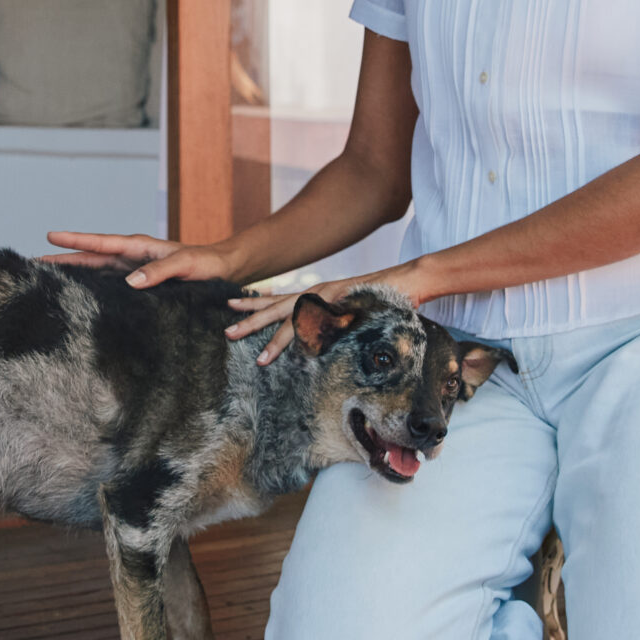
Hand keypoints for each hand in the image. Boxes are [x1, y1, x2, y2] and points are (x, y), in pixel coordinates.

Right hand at [42, 232, 234, 287]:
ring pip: (95, 269)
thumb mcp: (184, 266)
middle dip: (62, 257)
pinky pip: (107, 282)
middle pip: (90, 256)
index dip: (75, 240)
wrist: (221, 270)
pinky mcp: (137, 283)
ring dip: (73, 271)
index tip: (50, 236)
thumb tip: (130, 282)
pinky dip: (90, 284)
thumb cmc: (205, 265)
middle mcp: (131, 257)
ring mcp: (132, 269)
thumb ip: (159, 272)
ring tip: (47, 275)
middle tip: (34, 260)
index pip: (100, 242)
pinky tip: (77, 292)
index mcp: (138, 247)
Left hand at [225, 261, 434, 364]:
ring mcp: (334, 298)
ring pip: (298, 320)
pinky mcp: (349, 307)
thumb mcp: (349, 309)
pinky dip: (312, 338)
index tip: (231, 306)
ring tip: (260, 358)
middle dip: (252, 321)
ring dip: (277, 341)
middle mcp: (320, 293)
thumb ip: (332, 319)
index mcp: (318, 295)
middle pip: (279, 308)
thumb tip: (317, 335)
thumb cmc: (381, 296)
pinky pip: (326, 326)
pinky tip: (298, 351)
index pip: (280, 299)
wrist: (411, 281)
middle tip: (228, 332)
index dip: (255, 302)